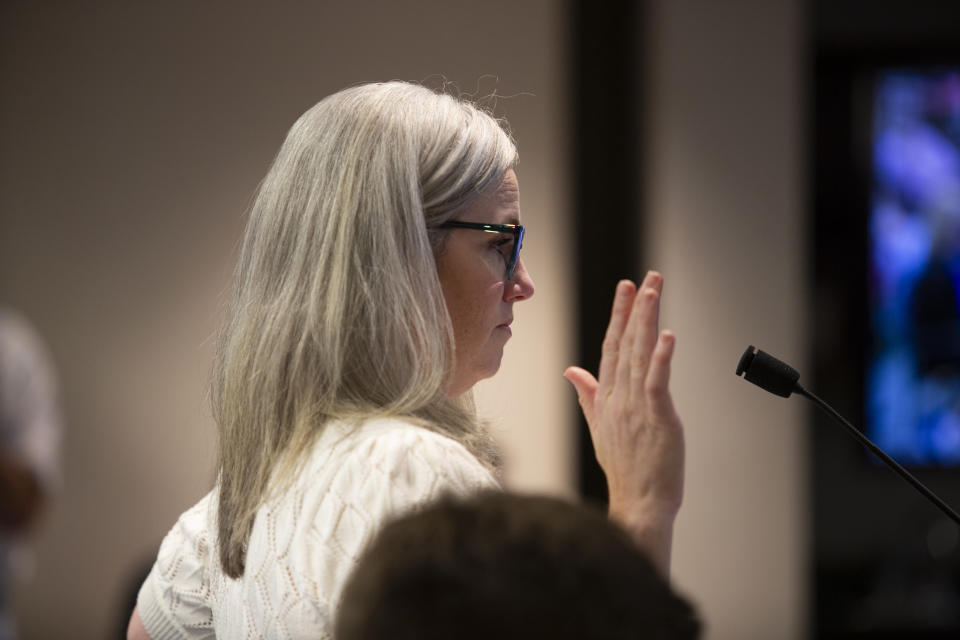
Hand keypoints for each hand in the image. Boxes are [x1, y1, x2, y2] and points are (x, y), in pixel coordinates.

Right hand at [563, 272, 683, 574]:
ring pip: (639, 355)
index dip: (617, 316)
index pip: (610, 348)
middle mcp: (618, 398)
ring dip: (646, 320)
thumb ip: (588, 395)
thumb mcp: (599, 427)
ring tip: (652, 291)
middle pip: (624, 344)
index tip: (624, 289)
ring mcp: (636, 407)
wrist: (637, 504)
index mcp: (606, 399)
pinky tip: (667, 335)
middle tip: (643, 278)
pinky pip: (657, 382)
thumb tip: (572, 371)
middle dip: (633, 308)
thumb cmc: (624, 470)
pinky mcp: (657, 418)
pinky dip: (661, 357)